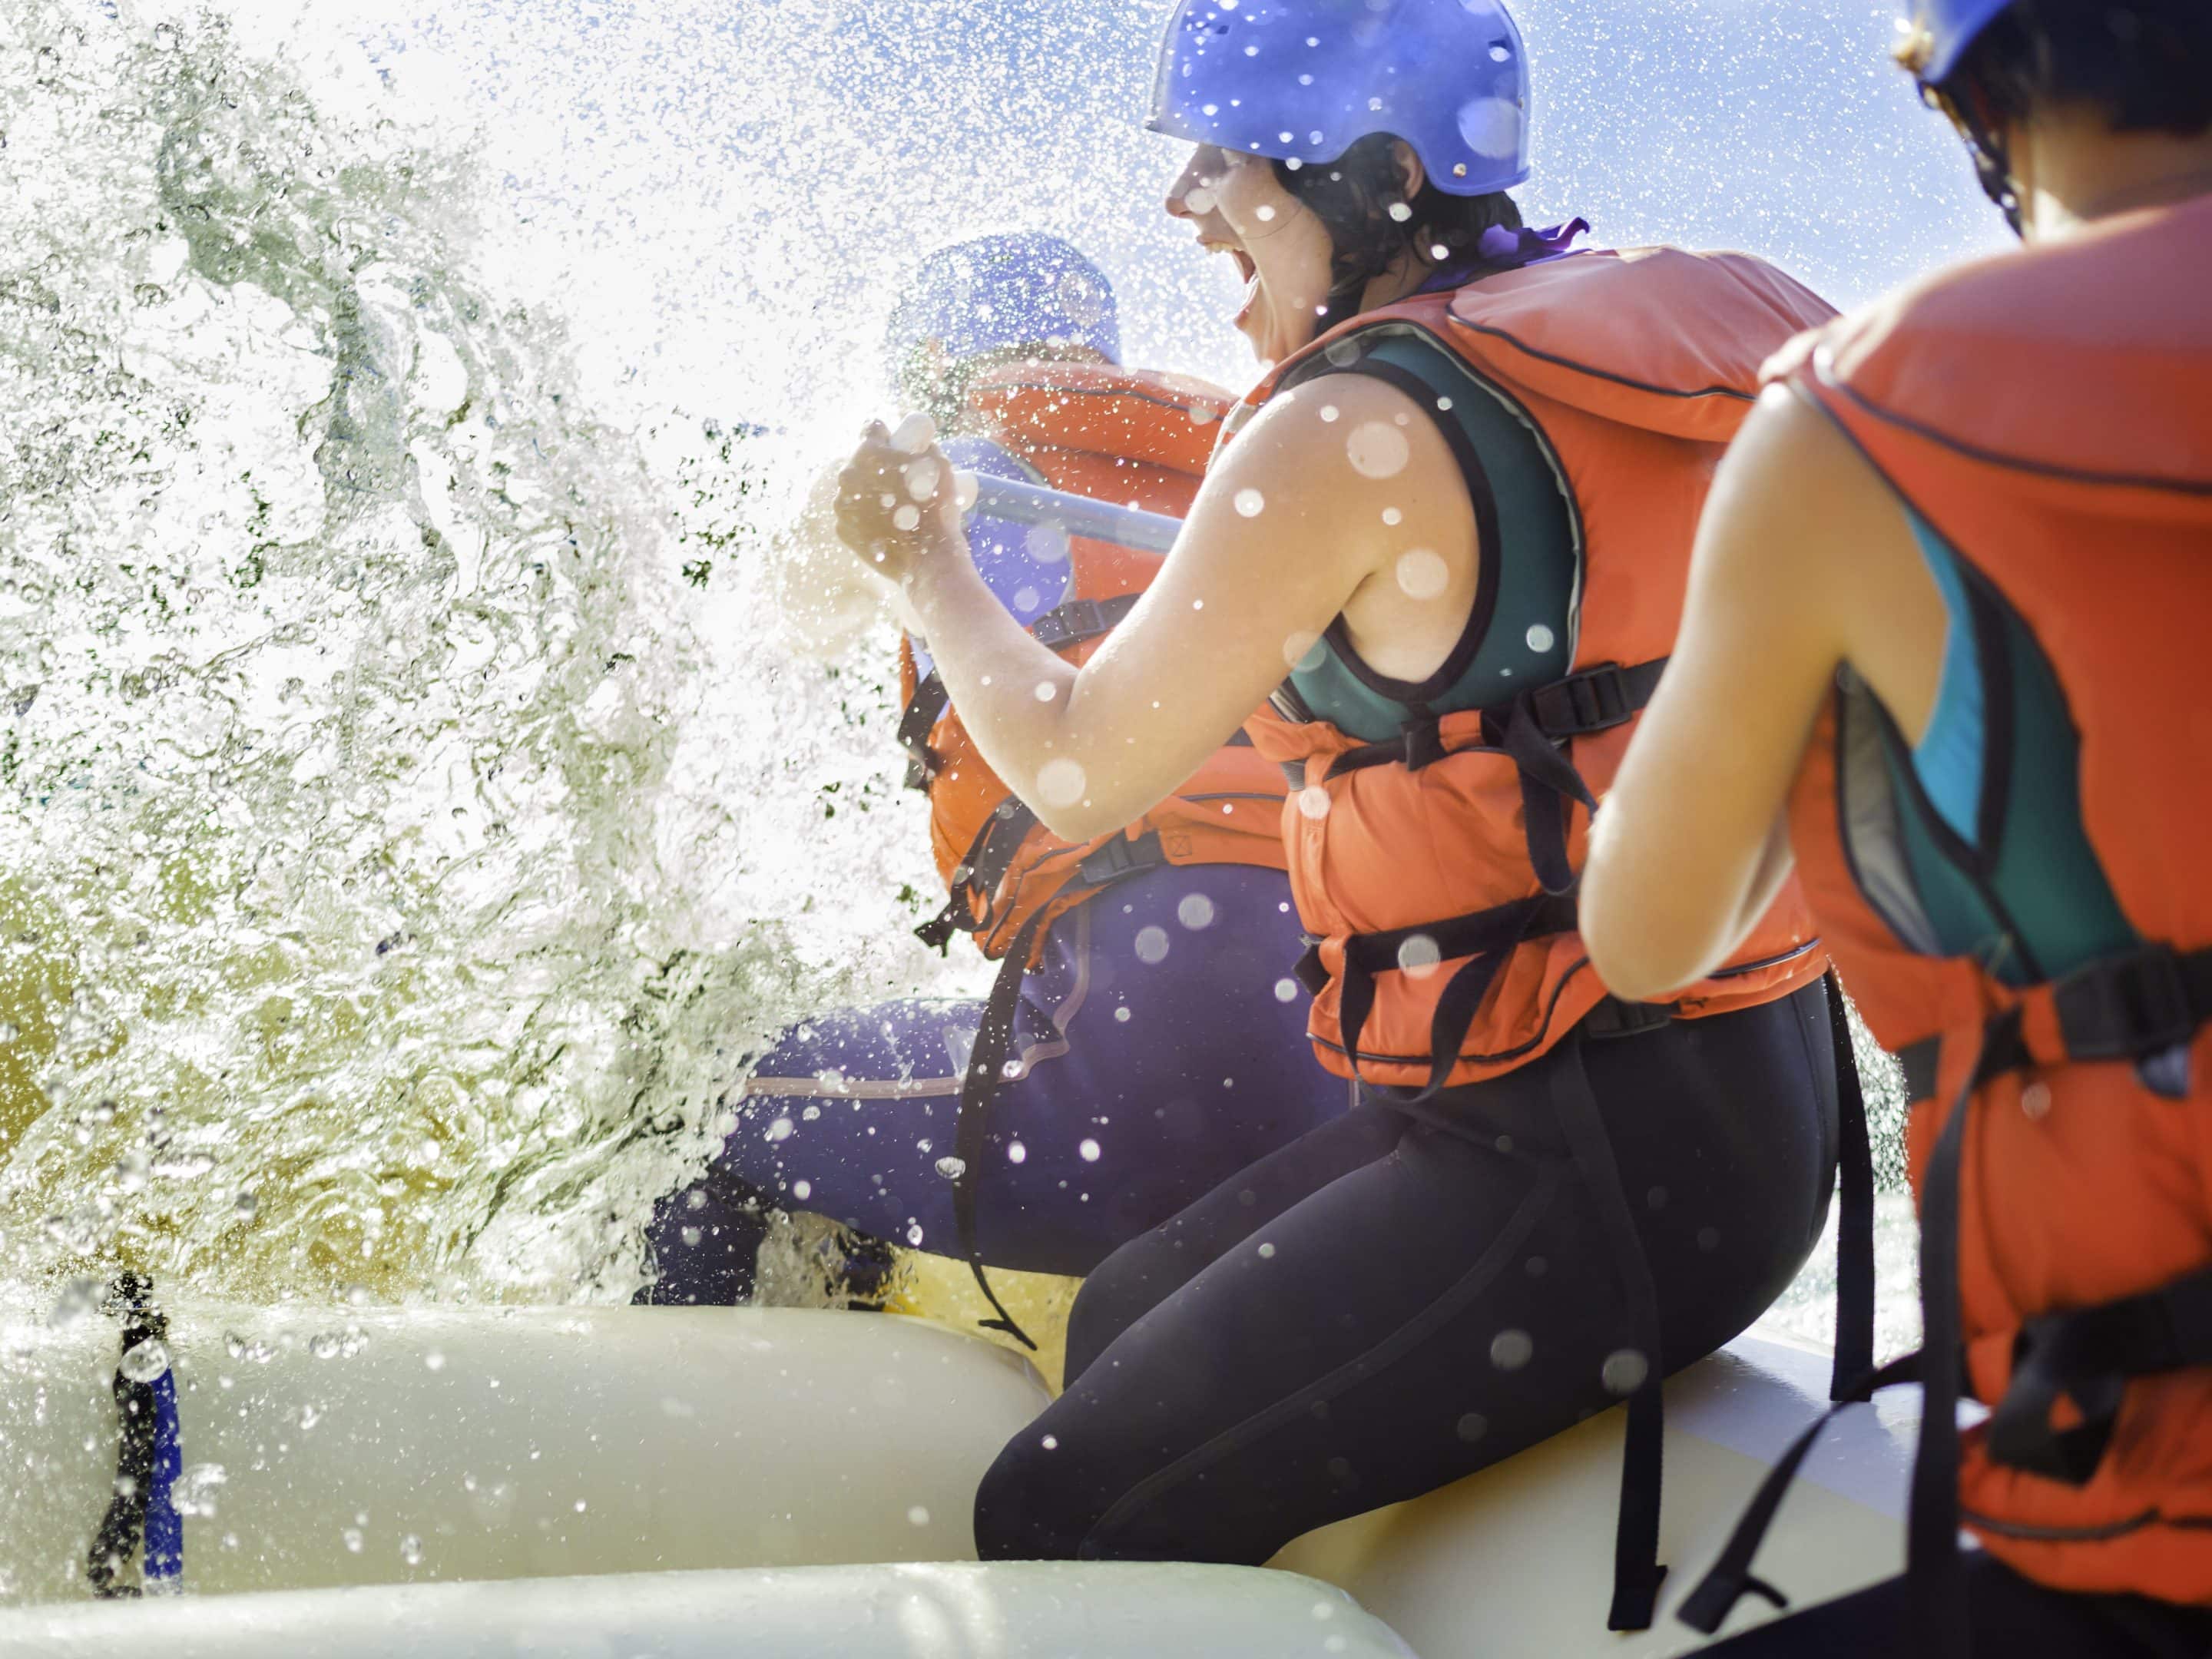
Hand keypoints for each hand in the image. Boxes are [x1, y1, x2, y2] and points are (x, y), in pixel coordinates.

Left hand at [834, 415, 964, 584]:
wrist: (928, 558)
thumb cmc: (936, 509)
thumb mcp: (940, 466)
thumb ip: (927, 448)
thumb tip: (922, 445)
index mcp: (868, 453)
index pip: (872, 430)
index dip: (886, 434)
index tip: (896, 442)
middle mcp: (847, 476)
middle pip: (861, 462)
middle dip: (877, 466)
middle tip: (899, 479)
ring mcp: (842, 506)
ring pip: (855, 490)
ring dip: (869, 492)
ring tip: (894, 505)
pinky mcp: (843, 531)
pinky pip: (853, 516)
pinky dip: (865, 517)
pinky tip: (885, 524)